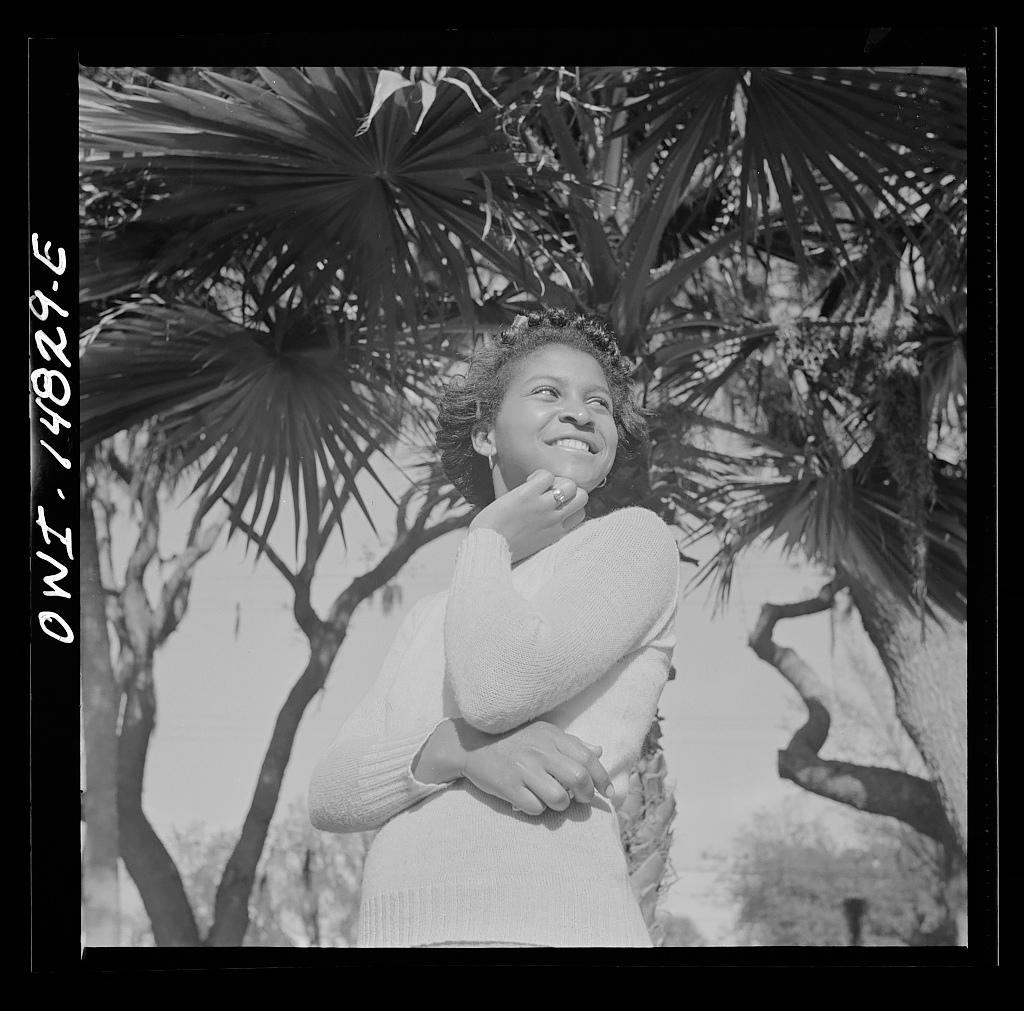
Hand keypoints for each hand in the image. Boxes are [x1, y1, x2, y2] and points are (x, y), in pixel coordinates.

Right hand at [460, 720, 612, 815]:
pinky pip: (535, 808)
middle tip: (581, 799)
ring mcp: (523, 769)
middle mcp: (539, 752)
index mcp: (551, 737)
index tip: (609, 793)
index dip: (602, 778)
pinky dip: (538, 809)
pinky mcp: (508, 786)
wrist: (474, 745)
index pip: (587, 758)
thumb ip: (571, 743)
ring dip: (561, 805)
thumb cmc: (514, 739)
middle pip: (578, 779)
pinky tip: (531, 800)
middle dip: (585, 795)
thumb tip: (599, 751)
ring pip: (559, 798)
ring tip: (553, 800)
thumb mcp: (542, 733)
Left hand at [469, 469, 587, 563]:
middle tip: (549, 492)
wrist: (487, 546)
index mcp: (557, 533)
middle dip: (568, 490)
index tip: (554, 505)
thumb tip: (545, 514)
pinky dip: (538, 475)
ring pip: (570, 484)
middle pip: (582, 497)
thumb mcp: (534, 544)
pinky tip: (528, 482)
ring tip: (539, 486)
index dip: (570, 504)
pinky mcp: (527, 495)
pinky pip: (546, 475)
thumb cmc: (504, 545)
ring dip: (556, 481)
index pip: (581, 513)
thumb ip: (545, 530)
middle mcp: (555, 520)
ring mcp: (543, 507)